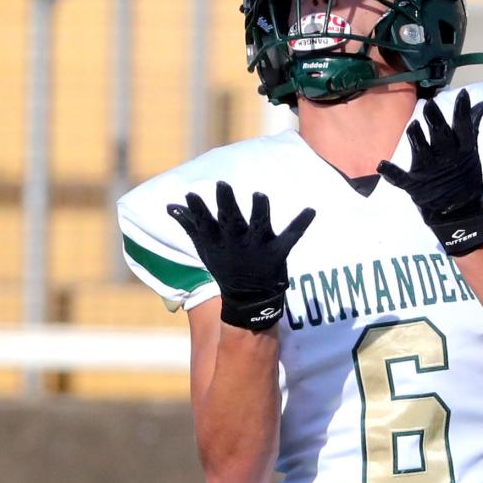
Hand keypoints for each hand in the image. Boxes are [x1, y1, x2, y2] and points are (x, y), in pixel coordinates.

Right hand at [167, 181, 314, 331]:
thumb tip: (170, 206)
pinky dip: (301, 223)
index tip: (191, 195)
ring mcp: (258, 247)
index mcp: (219, 240)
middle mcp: (238, 241)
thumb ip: (190, 225)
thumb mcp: (205, 248)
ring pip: (259, 226)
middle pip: (231, 220)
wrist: (249, 299)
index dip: (198, 210)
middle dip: (227, 203)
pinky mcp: (278, 251)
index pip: (205, 222)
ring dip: (260, 211)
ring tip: (259, 195)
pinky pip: (291, 236)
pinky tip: (311, 210)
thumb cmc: (226, 266)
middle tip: (223, 184)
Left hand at [377, 87, 482, 256]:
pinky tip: (381, 165)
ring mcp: (429, 171)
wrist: (460, 214)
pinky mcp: (415, 185)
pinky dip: (391, 173)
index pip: (462, 125)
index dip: (462, 110)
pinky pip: (400, 178)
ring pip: (421, 149)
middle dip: (434, 119)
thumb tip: (480, 105)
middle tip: (430, 105)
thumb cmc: (465, 180)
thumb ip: (472, 128)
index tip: (462, 95)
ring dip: (416, 137)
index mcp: (462, 150)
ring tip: (412, 126)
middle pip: (439, 133)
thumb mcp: (472, 154)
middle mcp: (446, 158)